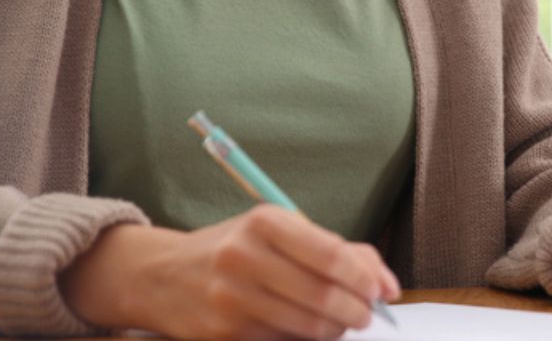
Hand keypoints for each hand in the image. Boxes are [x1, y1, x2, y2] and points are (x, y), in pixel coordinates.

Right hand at [60, 205, 399, 339]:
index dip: (365, 278)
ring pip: (307, 327)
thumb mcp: (280, 231)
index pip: (331, 254)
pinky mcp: (222, 334)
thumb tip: (387, 285)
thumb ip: (337, 250)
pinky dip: (303, 339)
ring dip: (335, 329)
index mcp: (264, 222)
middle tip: (367, 314)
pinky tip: (304, 327)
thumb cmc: (238, 248)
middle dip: (357, 310)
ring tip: (339, 321)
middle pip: (323, 296)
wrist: (164, 276)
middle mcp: (243, 257)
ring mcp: (230, 299)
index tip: (381, 291)